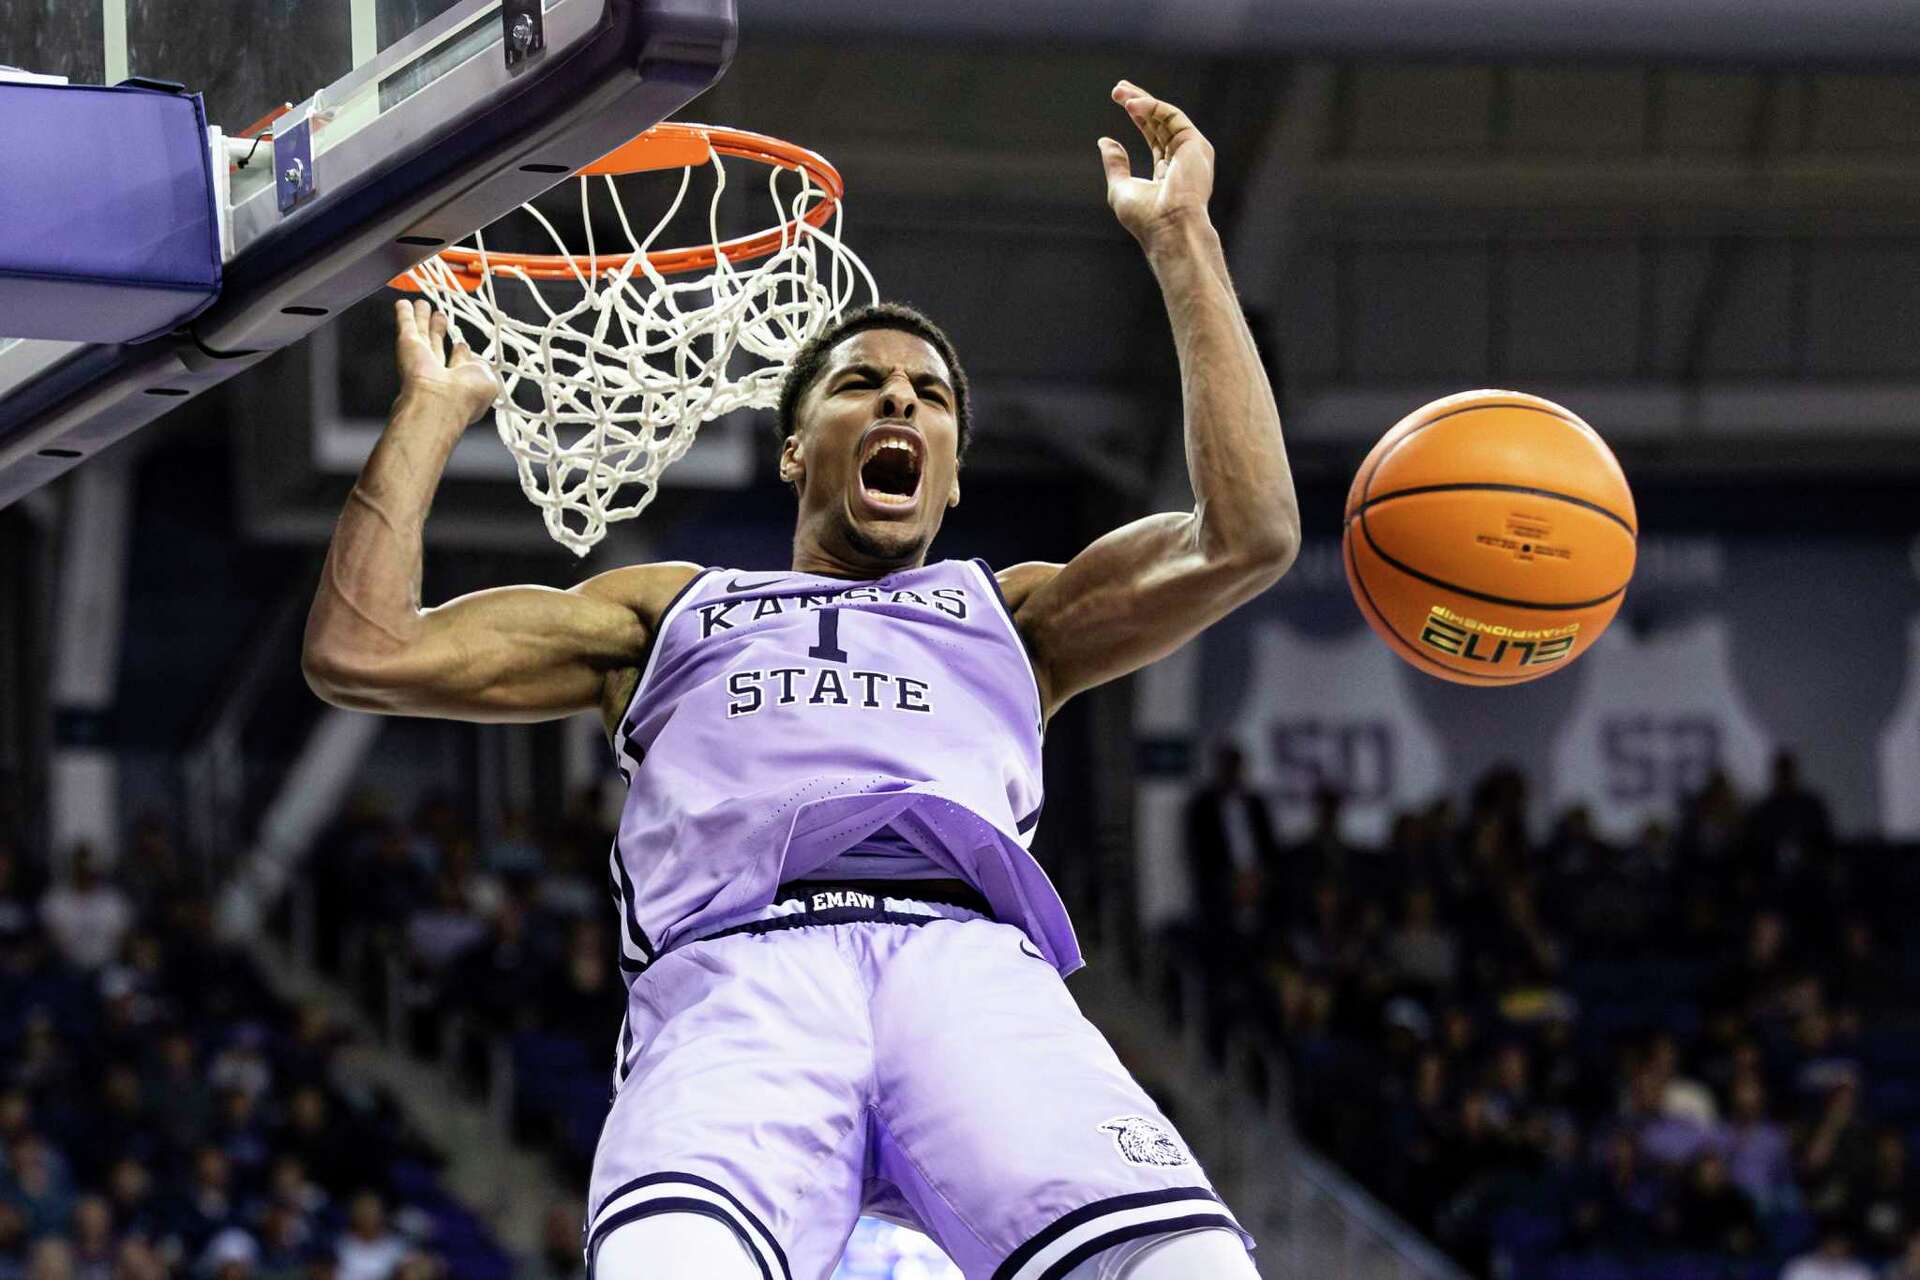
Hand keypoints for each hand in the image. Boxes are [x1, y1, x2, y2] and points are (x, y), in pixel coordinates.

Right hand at [393, 298, 499, 425]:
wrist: (440, 402)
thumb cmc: (466, 396)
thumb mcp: (488, 380)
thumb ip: (483, 367)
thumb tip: (477, 361)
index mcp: (459, 382)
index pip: (460, 361)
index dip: (461, 351)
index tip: (461, 342)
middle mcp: (438, 371)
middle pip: (437, 345)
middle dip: (438, 331)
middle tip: (440, 316)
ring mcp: (421, 358)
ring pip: (421, 333)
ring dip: (422, 319)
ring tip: (423, 305)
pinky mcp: (408, 346)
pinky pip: (406, 325)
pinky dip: (404, 314)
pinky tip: (404, 304)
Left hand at [1098, 81, 1215, 250]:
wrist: (1170, 227)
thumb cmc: (1146, 218)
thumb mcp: (1121, 188)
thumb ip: (1115, 164)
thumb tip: (1104, 141)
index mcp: (1169, 173)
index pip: (1155, 137)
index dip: (1139, 118)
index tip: (1120, 101)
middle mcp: (1184, 160)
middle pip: (1161, 123)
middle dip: (1140, 103)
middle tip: (1118, 89)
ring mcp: (1192, 152)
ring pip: (1167, 116)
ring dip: (1143, 100)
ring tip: (1119, 92)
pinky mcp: (1195, 144)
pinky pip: (1172, 116)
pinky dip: (1152, 107)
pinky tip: (1132, 105)